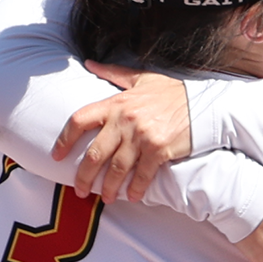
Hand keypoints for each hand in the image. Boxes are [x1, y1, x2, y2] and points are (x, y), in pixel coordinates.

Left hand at [52, 62, 191, 200]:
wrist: (205, 105)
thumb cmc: (173, 93)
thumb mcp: (142, 79)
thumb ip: (114, 73)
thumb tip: (89, 63)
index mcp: (117, 103)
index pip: (80, 120)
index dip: (64, 140)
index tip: (57, 156)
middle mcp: (125, 120)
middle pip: (95, 153)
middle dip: (84, 176)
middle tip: (80, 189)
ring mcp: (142, 137)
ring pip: (116, 168)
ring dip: (108, 188)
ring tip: (105, 198)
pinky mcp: (159, 150)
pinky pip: (142, 175)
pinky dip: (135, 189)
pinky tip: (132, 197)